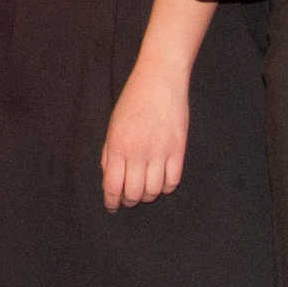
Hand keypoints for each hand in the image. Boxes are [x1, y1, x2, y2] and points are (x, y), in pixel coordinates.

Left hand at [98, 64, 191, 210]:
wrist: (159, 80)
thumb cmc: (133, 101)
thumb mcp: (113, 125)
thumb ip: (109, 153)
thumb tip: (109, 178)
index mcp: (118, 146)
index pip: (113, 185)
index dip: (112, 201)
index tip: (113, 206)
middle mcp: (138, 152)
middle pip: (134, 193)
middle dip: (130, 201)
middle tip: (130, 199)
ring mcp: (160, 151)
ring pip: (154, 190)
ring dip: (148, 195)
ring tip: (146, 190)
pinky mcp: (178, 149)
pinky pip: (173, 181)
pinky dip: (166, 186)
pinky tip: (162, 181)